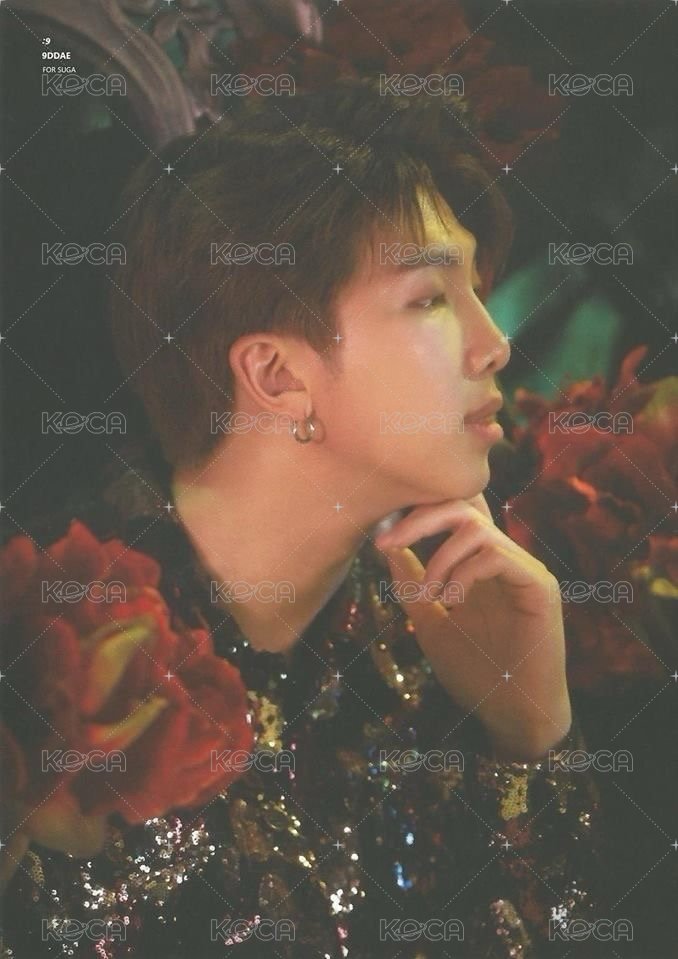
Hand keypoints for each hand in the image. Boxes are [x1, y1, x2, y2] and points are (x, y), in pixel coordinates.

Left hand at [374, 494, 571, 761]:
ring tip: (428, 597)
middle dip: (418, 519)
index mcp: (478, 565)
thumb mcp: (431, 625)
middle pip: (463, 506)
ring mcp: (524, 570)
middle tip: (385, 543)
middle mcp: (504, 559)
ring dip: (439, 558)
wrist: (512, 716)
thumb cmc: (476, 674)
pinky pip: (497, 556)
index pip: (452, 515)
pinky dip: (464, 573)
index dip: (416, 515)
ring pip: (477, 528)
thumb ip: (412, 588)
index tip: (380, 538)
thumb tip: (390, 549)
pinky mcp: (539, 587)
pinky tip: (452, 602)